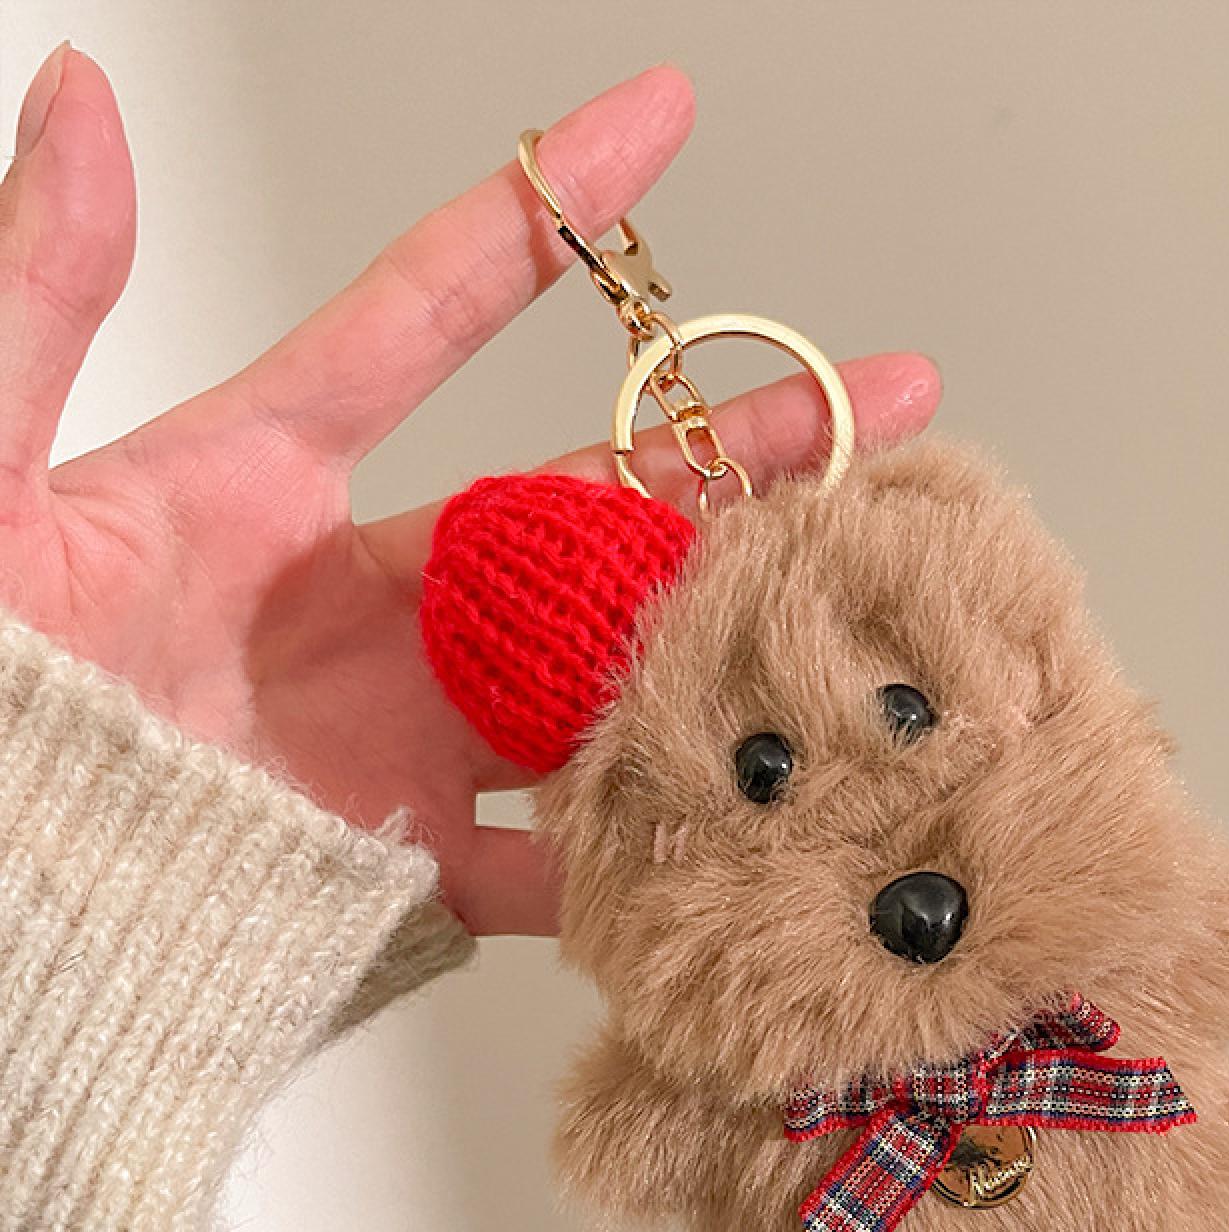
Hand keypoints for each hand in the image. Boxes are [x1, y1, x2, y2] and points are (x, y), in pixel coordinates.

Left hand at [0, 45, 939, 935]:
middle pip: (587, 502)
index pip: (436, 315)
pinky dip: (630, 850)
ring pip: (599, 668)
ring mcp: (399, 729)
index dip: (546, 214)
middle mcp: (369, 600)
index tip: (653, 120)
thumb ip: (40, 295)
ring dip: (720, 635)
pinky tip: (736, 820)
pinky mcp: (399, 856)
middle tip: (872, 407)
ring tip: (843, 602)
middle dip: (737, 445)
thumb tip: (84, 103)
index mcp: (267, 480)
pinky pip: (542, 857)